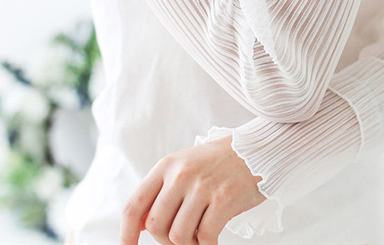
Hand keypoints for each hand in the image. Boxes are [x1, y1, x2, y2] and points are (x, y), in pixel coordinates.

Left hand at [120, 135, 265, 244]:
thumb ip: (165, 189)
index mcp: (167, 166)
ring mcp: (203, 186)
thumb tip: (141, 226)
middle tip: (184, 236)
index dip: (126, 234)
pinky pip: (205, 237)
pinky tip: (213, 238)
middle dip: (166, 240)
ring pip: (179, 236)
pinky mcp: (224, 198)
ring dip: (190, 243)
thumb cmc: (221, 161)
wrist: (258, 149)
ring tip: (201, 234)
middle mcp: (182, 174)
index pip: (135, 205)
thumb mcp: (187, 164)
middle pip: (156, 226)